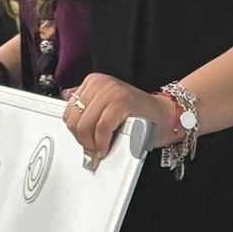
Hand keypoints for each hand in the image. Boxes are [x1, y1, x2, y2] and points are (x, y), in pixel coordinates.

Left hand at [62, 73, 177, 161]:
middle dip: (82, 139)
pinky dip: (102, 142)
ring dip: (91, 144)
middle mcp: (100, 83)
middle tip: (92, 149)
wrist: (164, 116)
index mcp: (93, 82)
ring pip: (85, 124)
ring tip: (100, 149)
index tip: (83, 141)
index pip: (68, 111)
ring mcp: (111, 91)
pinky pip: (102, 128)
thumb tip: (68, 113)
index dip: (74, 131)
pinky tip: (106, 147)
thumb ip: (87, 106)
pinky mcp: (122, 101)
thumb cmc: (137, 115)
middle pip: (75, 119)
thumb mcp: (105, 107)